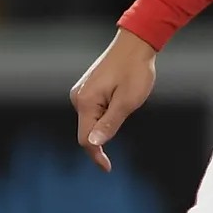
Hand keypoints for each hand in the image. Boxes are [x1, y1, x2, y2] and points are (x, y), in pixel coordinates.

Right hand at [70, 29, 157, 171]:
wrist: (135, 44)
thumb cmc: (135, 70)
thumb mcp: (128, 101)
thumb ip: (110, 123)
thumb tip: (94, 143)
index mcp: (85, 102)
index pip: (85, 139)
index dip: (96, 155)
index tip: (107, 168)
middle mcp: (78, 97)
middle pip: (86, 131)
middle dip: (102, 139)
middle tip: (127, 121)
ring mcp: (81, 92)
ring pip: (90, 121)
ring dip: (106, 124)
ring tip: (127, 105)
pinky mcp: (88, 89)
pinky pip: (94, 111)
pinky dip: (105, 115)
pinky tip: (120, 102)